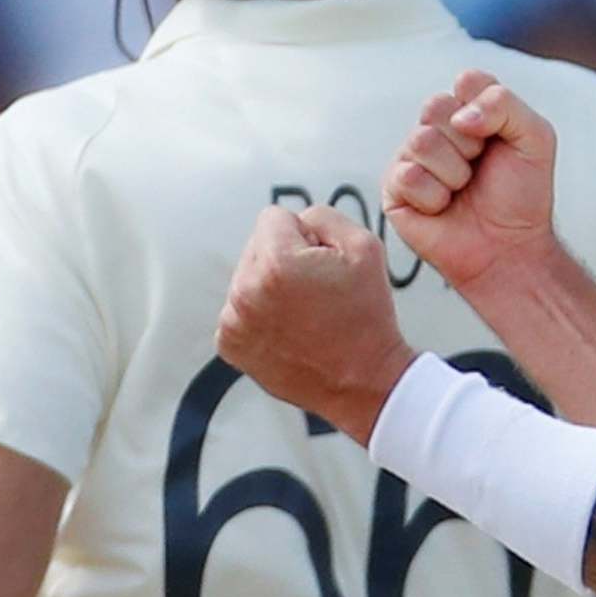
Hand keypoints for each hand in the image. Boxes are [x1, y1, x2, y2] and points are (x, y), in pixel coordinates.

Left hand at [217, 205, 417, 442]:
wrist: (362, 381)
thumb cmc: (366, 318)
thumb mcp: (364, 246)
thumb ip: (323, 215)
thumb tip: (296, 219)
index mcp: (275, 263)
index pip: (274, 217)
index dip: (305, 235)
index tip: (321, 265)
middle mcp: (246, 291)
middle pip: (257, 245)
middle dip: (285, 259)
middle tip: (317, 292)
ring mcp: (233, 320)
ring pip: (248, 276)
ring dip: (271, 287)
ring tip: (305, 313)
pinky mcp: (230, 343)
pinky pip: (240, 307)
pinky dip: (261, 314)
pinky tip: (289, 329)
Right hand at [384, 69, 559, 292]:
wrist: (509, 247)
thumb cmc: (522, 196)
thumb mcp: (536, 138)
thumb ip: (505, 105)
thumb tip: (460, 115)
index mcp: (468, 111)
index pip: (467, 81)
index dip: (486, 110)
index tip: (499, 138)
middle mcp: (437, 130)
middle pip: (435, 106)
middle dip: (469, 143)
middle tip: (480, 167)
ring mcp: (412, 158)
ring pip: (421, 141)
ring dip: (454, 173)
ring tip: (463, 189)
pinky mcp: (395, 189)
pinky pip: (408, 176)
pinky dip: (435, 197)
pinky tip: (444, 207)